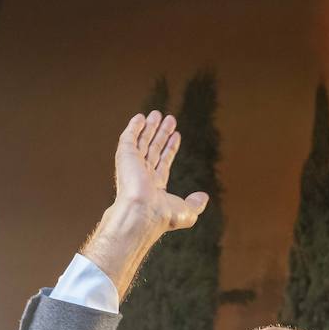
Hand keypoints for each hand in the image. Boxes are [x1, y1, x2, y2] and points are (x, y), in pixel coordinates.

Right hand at [113, 112, 207, 232]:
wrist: (143, 213)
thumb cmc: (164, 216)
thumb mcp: (187, 212)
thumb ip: (195, 204)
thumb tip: (204, 197)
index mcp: (154, 187)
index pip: (163, 162)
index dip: (170, 148)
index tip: (176, 135)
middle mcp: (142, 175)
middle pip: (153, 149)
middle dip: (161, 134)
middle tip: (169, 119)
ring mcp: (133, 165)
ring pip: (142, 142)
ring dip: (149, 127)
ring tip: (157, 113)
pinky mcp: (125, 157)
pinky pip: (128, 138)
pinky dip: (134, 128)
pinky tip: (140, 118)